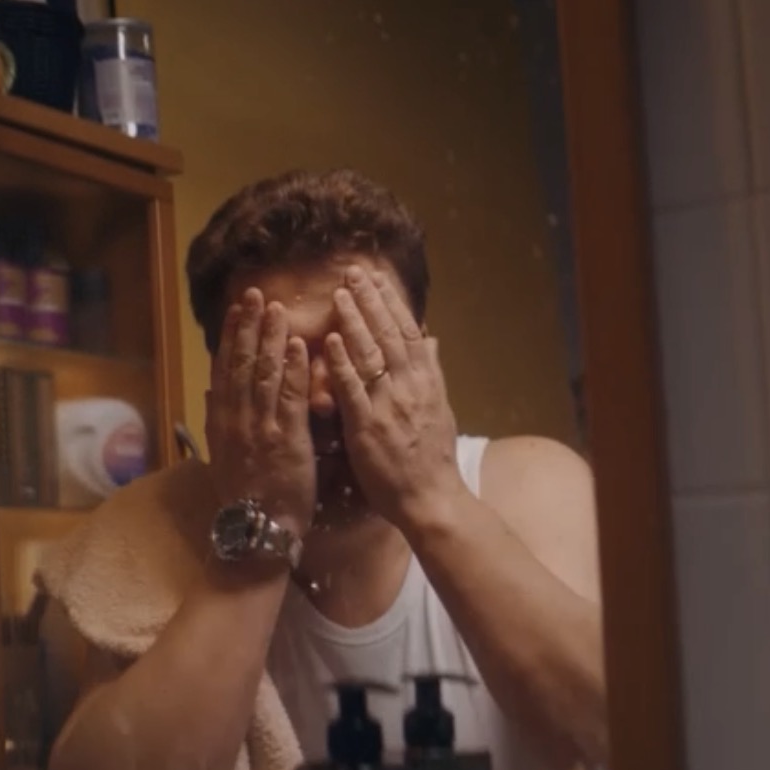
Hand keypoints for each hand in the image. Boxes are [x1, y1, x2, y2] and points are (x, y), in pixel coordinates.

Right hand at [203, 287, 316, 535]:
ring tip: (277, 308)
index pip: (224, 369)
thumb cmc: (246, 495)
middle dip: (249, 327)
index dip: (230, 337)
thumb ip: (218, 422)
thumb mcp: (223, 456)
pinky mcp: (286, 439)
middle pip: (241, 364)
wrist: (259, 528)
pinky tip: (297, 344)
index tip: (236, 310)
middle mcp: (236, 420)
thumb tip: (211, 393)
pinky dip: (292, 369)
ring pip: (263, 374)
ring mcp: (260, 428)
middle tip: (256, 294)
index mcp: (221, 422)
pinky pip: (289, 397)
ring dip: (270, 338)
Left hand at [322, 265, 464, 529]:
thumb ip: (431, 371)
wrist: (431, 498)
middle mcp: (410, 387)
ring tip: (339, 294)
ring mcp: (390, 405)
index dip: (392, 303)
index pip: (409, 332)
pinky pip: (353, 389)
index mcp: (426, 381)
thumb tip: (430, 338)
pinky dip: (342, 363)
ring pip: (372, 354)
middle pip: (391, 334)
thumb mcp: (440, 408)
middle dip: (372, 300)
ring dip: (355, 322)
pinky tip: (329, 341)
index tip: (377, 278)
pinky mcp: (369, 427)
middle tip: (353, 271)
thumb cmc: (432, 458)